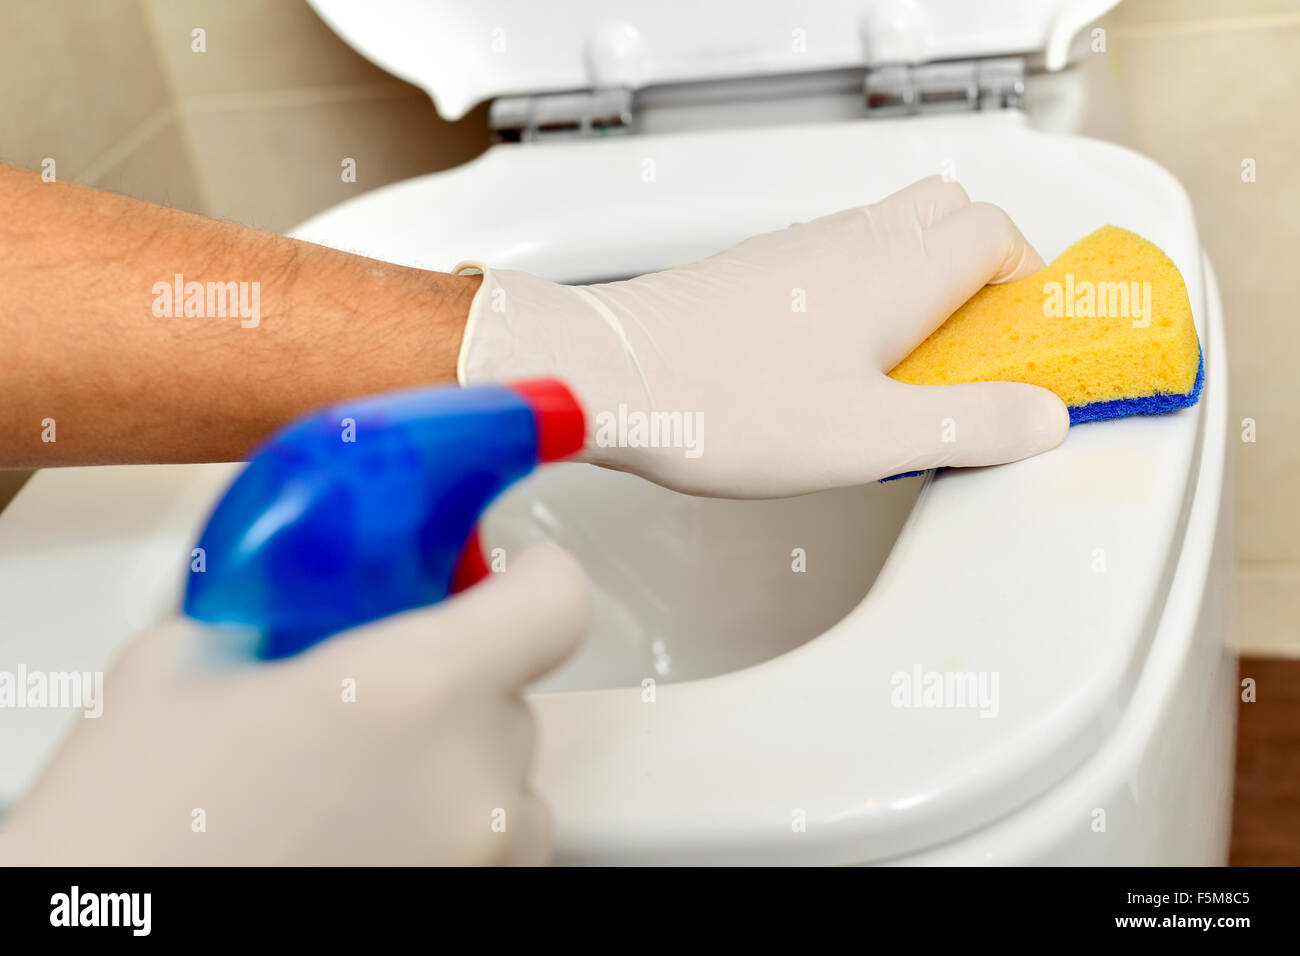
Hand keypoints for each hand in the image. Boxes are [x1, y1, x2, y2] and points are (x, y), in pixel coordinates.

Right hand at [0, 545, 586, 865]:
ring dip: (450, 763)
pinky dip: (440, 828)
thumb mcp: (181, 666)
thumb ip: (278, 612)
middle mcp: (473, 781)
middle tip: (364, 695)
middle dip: (451, 682)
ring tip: (348, 783)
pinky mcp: (466, 910)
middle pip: (513, 695)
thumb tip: (312, 597)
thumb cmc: (125, 835)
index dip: (534, 578)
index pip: (556, 603)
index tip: (501, 576)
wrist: (93, 954)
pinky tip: (354, 834)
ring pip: (504, 779)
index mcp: (416, 690)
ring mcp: (478, 861)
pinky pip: (485, 845)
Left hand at [456, 176, 1068, 496]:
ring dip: (919, 283)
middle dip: (981, 270)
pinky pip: (835, 261)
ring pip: (888, 234)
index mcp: (895, 271)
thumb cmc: (718, 400)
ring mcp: (798, 252)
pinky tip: (837, 364)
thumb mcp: (867, 439)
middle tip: (977, 348)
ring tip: (907, 368)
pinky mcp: (758, 274)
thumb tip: (1040, 417)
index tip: (1033, 340)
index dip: (1029, 281)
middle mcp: (850, 244)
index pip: (998, 232)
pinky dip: (862, 295)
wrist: (608, 376)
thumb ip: (968, 425)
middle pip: (948, 212)